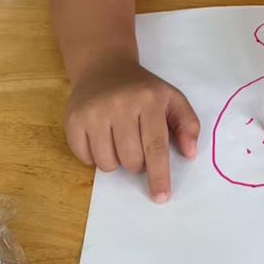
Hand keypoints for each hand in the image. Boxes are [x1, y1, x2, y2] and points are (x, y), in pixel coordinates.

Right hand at [64, 58, 199, 202]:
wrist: (104, 67)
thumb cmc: (142, 89)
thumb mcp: (171, 98)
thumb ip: (188, 124)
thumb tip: (190, 154)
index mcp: (149, 100)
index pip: (155, 146)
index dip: (159, 175)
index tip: (161, 197)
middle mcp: (119, 104)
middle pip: (131, 160)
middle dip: (137, 163)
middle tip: (137, 146)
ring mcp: (93, 112)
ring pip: (107, 163)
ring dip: (116, 161)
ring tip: (118, 140)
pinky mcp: (73, 120)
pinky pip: (86, 159)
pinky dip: (95, 157)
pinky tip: (100, 137)